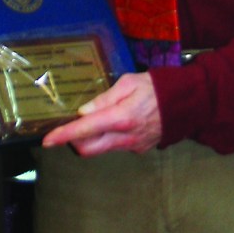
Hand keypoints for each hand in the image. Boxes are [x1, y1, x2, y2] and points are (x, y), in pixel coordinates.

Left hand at [41, 72, 162, 156]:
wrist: (185, 103)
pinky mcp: (139, 149)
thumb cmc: (155, 87)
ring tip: (94, 120)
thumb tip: (84, 112)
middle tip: (71, 125)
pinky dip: (107, 138)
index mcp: (121, 118)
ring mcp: (133, 146)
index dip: (63, 135)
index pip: (85, 130)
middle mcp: (125, 137)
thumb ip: (104, 98)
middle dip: (74, 141)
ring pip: (101, 149)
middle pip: (88, 149)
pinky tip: (114, 123)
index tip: (47, 140)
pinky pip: (115, 146)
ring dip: (91, 139)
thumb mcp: (128, 83)